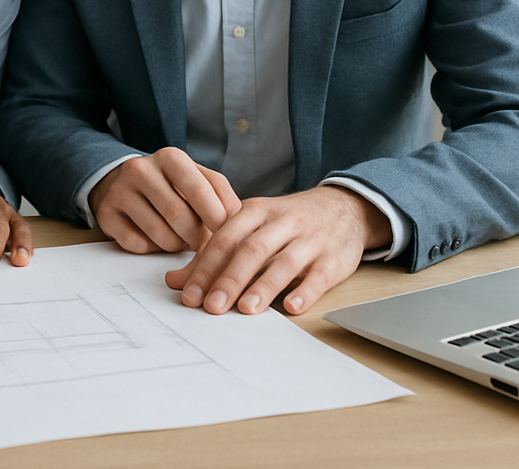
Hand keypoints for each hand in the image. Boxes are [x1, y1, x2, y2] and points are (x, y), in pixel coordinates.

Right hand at [88, 147, 241, 253]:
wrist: (124, 182)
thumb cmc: (172, 185)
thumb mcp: (197, 179)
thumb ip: (221, 196)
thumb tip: (239, 223)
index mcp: (170, 157)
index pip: (200, 190)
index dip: (218, 218)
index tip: (229, 235)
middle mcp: (141, 168)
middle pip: (179, 216)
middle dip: (198, 238)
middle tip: (204, 245)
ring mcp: (120, 191)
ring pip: (160, 235)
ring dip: (176, 246)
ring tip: (179, 238)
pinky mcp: (106, 214)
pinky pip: (137, 245)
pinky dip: (151, 249)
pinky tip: (153, 238)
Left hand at [163, 185, 392, 315]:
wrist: (342, 208)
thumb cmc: (286, 223)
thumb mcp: (250, 228)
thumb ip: (214, 254)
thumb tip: (176, 282)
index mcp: (255, 211)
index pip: (224, 238)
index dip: (205, 267)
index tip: (189, 295)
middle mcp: (281, 222)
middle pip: (251, 250)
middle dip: (229, 279)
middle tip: (211, 306)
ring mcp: (310, 240)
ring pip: (283, 262)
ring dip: (263, 286)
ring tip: (245, 309)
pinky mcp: (334, 258)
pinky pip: (320, 275)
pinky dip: (306, 291)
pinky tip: (292, 307)